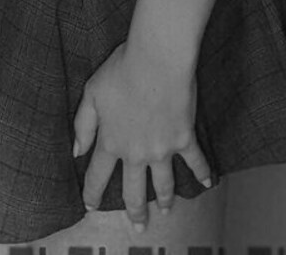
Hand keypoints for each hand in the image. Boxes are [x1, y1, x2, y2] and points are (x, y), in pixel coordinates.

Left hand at [73, 41, 210, 232]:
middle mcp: (136, 152)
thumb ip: (83, 125)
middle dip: (134, 211)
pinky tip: (208, 183)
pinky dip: (202, 172)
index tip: (90, 205)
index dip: (92, 193)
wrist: (156, 60)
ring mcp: (162, 149)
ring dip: (164, 199)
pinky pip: (195, 160)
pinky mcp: (184, 138)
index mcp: (111, 141)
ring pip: (163, 184)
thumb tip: (77, 151)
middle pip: (133, 190)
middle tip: (138, 226)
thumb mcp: (91, 93)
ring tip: (165, 211)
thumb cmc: (122, 70)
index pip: (98, 175)